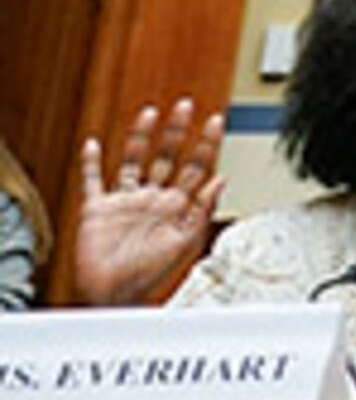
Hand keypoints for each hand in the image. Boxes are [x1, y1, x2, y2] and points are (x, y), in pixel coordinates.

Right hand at [74, 98, 225, 302]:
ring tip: (150, 113)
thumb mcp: (185, 241)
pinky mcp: (98, 208)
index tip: (217, 121)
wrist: (116, 295)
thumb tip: (222, 179)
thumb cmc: (152, 274)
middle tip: (187, 105)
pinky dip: (90, 163)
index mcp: (176, 206)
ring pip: (133, 160)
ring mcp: (125, 201)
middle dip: (177, 131)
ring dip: (140, 137)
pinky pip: (92, 181)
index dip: (206, 144)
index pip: (195, 167)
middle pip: (166, 156)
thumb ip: (203, 209)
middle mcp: (152, 198)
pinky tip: (92, 144)